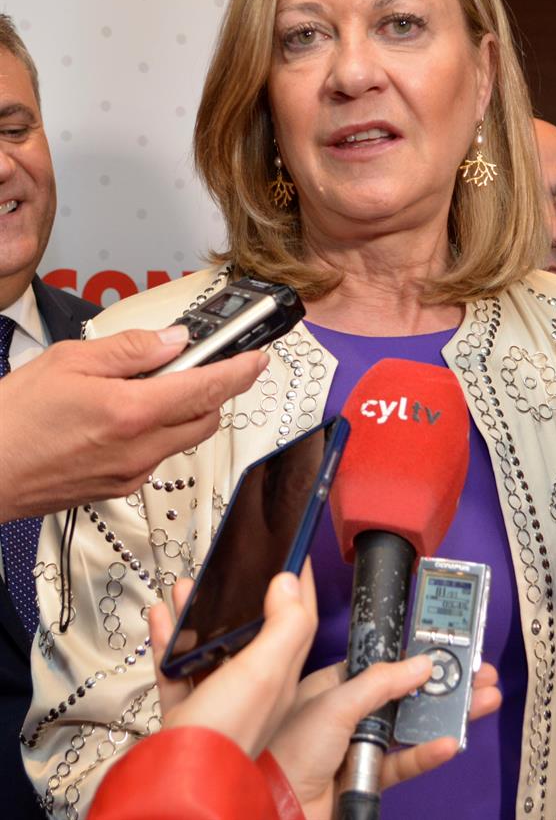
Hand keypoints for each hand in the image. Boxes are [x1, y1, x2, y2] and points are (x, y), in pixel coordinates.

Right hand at [0, 327, 266, 519]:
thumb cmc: (13, 419)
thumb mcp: (69, 361)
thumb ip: (130, 349)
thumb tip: (173, 341)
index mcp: (131, 412)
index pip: (207, 389)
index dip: (239, 371)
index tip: (257, 358)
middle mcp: (138, 449)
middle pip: (205, 419)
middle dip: (214, 391)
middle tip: (199, 365)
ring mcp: (129, 473)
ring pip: (182, 439)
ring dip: (184, 412)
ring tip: (151, 387)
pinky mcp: (117, 488)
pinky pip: (156, 456)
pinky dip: (157, 432)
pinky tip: (127, 415)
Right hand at [149, 564, 317, 756]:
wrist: (175, 784)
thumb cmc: (225, 734)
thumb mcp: (264, 670)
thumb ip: (283, 625)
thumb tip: (289, 582)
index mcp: (279, 678)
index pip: (298, 621)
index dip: (298, 584)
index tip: (295, 550)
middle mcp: (252, 691)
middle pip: (251, 632)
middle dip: (243, 596)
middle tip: (235, 566)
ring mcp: (217, 704)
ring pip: (211, 648)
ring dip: (200, 615)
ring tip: (188, 586)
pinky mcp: (185, 715)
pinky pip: (176, 671)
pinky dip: (168, 642)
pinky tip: (161, 617)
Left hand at [268, 659, 500, 819]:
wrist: (274, 807)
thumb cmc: (290, 748)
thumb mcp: (336, 703)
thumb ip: (381, 683)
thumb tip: (421, 663)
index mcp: (336, 684)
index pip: (385, 664)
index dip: (418, 657)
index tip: (449, 649)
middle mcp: (350, 712)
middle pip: (407, 694)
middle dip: (445, 684)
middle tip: (480, 674)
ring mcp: (361, 745)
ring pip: (413, 726)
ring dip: (447, 714)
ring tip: (484, 701)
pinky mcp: (369, 778)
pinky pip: (406, 762)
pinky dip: (428, 753)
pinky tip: (451, 742)